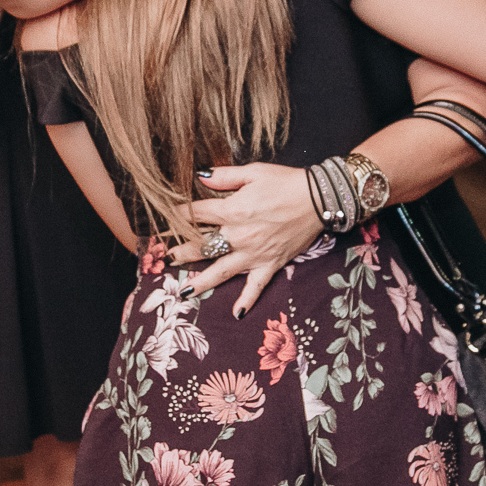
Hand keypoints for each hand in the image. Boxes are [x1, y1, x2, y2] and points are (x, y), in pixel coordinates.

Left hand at [167, 163, 321, 316]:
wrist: (319, 199)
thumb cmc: (285, 182)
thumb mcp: (253, 171)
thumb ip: (225, 176)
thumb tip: (200, 176)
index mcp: (232, 209)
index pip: (197, 214)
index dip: (179, 216)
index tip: (166, 219)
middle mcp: (239, 235)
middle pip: (202, 246)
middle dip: (181, 251)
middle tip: (166, 258)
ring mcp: (254, 253)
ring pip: (222, 271)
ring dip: (201, 281)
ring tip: (183, 291)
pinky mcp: (271, 263)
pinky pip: (256, 286)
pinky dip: (247, 301)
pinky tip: (236, 314)